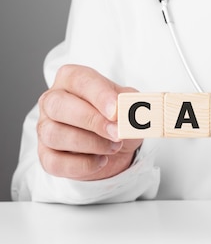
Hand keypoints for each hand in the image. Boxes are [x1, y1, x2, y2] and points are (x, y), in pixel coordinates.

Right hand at [37, 64, 142, 180]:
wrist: (116, 145)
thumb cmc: (118, 118)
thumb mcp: (129, 105)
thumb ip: (130, 103)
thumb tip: (132, 107)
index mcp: (71, 80)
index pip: (78, 79)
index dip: (98, 95)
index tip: (116, 110)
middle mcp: (52, 101)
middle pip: (58, 105)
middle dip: (91, 120)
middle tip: (117, 133)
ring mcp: (45, 128)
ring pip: (54, 134)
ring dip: (90, 143)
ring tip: (114, 146)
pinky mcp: (46, 155)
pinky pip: (55, 162)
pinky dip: (82, 164)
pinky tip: (101, 161)